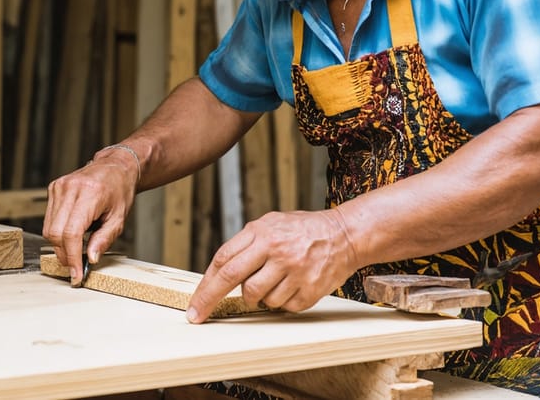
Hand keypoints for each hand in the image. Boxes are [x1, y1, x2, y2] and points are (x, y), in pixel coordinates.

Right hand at [43, 147, 138, 283]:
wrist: (115, 167)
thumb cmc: (119, 191)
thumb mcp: (119, 219)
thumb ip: (104, 240)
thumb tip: (90, 259)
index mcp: (90, 194)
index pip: (72, 232)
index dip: (72, 257)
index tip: (76, 275)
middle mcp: (71, 188)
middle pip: (56, 232)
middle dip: (64, 255)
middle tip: (76, 267)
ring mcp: (59, 187)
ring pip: (49, 228)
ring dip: (60, 245)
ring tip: (76, 250)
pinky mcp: (53, 188)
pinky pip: (49, 219)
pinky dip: (58, 232)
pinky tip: (72, 233)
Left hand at [187, 208, 359, 322]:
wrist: (345, 235)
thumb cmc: (302, 230)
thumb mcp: (269, 224)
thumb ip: (245, 244)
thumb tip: (218, 271)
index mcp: (261, 232)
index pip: (223, 260)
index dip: (205, 284)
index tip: (194, 304)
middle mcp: (276, 251)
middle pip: (232, 280)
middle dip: (210, 300)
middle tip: (198, 315)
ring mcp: (293, 271)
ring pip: (258, 298)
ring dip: (259, 297)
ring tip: (274, 280)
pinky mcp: (309, 289)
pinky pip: (282, 306)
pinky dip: (282, 301)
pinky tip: (292, 284)